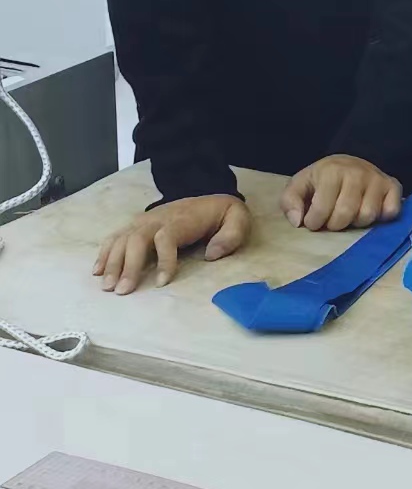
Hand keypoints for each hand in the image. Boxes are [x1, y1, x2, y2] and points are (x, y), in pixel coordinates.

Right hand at [93, 194, 250, 294]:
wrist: (208, 196)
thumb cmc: (220, 215)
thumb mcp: (237, 219)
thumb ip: (231, 236)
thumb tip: (212, 254)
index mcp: (182, 219)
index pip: (166, 237)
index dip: (163, 260)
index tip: (163, 283)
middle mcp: (158, 218)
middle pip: (137, 238)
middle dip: (128, 265)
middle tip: (122, 291)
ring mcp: (145, 220)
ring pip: (123, 238)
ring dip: (112, 262)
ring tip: (106, 286)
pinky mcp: (137, 225)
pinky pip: (116, 236)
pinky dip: (105, 252)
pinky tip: (97, 270)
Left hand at [281, 155, 402, 232]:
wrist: (348, 163)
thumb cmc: (321, 180)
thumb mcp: (299, 186)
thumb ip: (290, 202)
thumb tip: (298, 220)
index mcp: (331, 171)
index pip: (321, 211)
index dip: (314, 222)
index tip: (313, 219)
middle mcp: (357, 172)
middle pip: (346, 215)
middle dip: (335, 224)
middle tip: (332, 219)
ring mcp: (377, 178)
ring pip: (368, 216)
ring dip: (357, 222)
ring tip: (350, 214)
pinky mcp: (393, 186)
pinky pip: (391, 211)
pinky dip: (382, 217)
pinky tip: (372, 211)